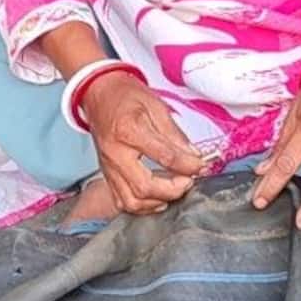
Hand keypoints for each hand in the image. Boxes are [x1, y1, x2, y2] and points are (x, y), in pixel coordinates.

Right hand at [78, 73, 205, 214]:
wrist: (100, 94)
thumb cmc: (127, 97)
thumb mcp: (156, 106)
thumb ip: (175, 134)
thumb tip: (193, 156)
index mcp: (129, 131)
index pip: (164, 157)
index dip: (188, 165)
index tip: (201, 166)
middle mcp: (115, 154)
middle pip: (144, 187)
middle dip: (173, 190)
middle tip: (189, 180)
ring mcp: (108, 167)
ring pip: (131, 201)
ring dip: (158, 202)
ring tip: (175, 190)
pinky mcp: (106, 174)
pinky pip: (121, 201)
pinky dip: (142, 206)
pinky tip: (158, 199)